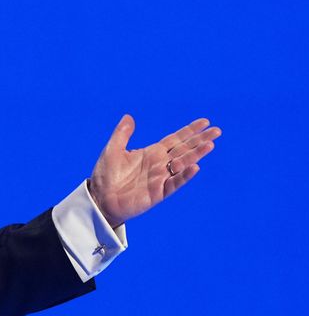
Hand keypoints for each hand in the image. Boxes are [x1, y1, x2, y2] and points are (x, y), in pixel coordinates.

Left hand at [89, 115, 220, 226]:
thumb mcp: (113, 150)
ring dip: (196, 155)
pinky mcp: (158, 193)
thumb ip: (122, 134)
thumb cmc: (105, 175)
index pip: (175, 139)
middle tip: (217, 131)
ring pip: (183, 164)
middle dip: (200, 140)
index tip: (205, 122)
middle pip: (184, 150)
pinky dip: (184, 176)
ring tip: (210, 145)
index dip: (189, 131)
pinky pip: (174, 183)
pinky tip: (194, 167)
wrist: (100, 199)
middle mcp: (159, 164)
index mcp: (151, 153)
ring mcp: (160, 179)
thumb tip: (129, 116)